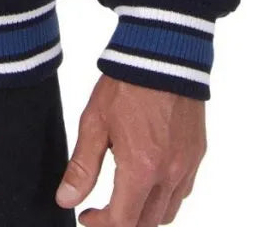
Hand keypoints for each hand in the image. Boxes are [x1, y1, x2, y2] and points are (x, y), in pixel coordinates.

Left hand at [55, 75, 205, 226]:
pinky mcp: (197, 153)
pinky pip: (183, 191)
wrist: (162, 54)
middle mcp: (170, 174)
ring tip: (123, 198)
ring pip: (168, 212)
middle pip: (147, 224)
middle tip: (101, 211)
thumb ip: (82, 167)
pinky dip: (165, 198)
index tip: (85, 216)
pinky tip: (149, 181)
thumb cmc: (126, 85)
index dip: (100, 225)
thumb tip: (66, 199)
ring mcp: (188, 165)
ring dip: (145, 214)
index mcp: (142, 169)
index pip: (122, 222)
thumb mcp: (94, 123)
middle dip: (122, 223)